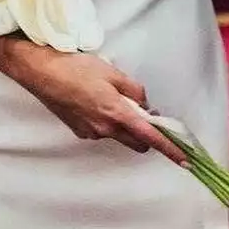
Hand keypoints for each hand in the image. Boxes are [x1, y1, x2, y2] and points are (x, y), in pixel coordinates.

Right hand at [27, 49, 186, 165]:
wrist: (42, 73)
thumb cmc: (78, 69)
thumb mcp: (113, 72)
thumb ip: (135, 91)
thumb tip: (144, 105)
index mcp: (117, 114)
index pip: (151, 137)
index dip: (170, 149)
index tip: (185, 159)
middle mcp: (105, 130)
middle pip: (137, 142)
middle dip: (147, 134)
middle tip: (146, 111)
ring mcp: (90, 133)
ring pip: (118, 134)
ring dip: (124, 124)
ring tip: (113, 96)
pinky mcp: (79, 131)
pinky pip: (102, 130)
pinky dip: (107, 120)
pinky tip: (96, 100)